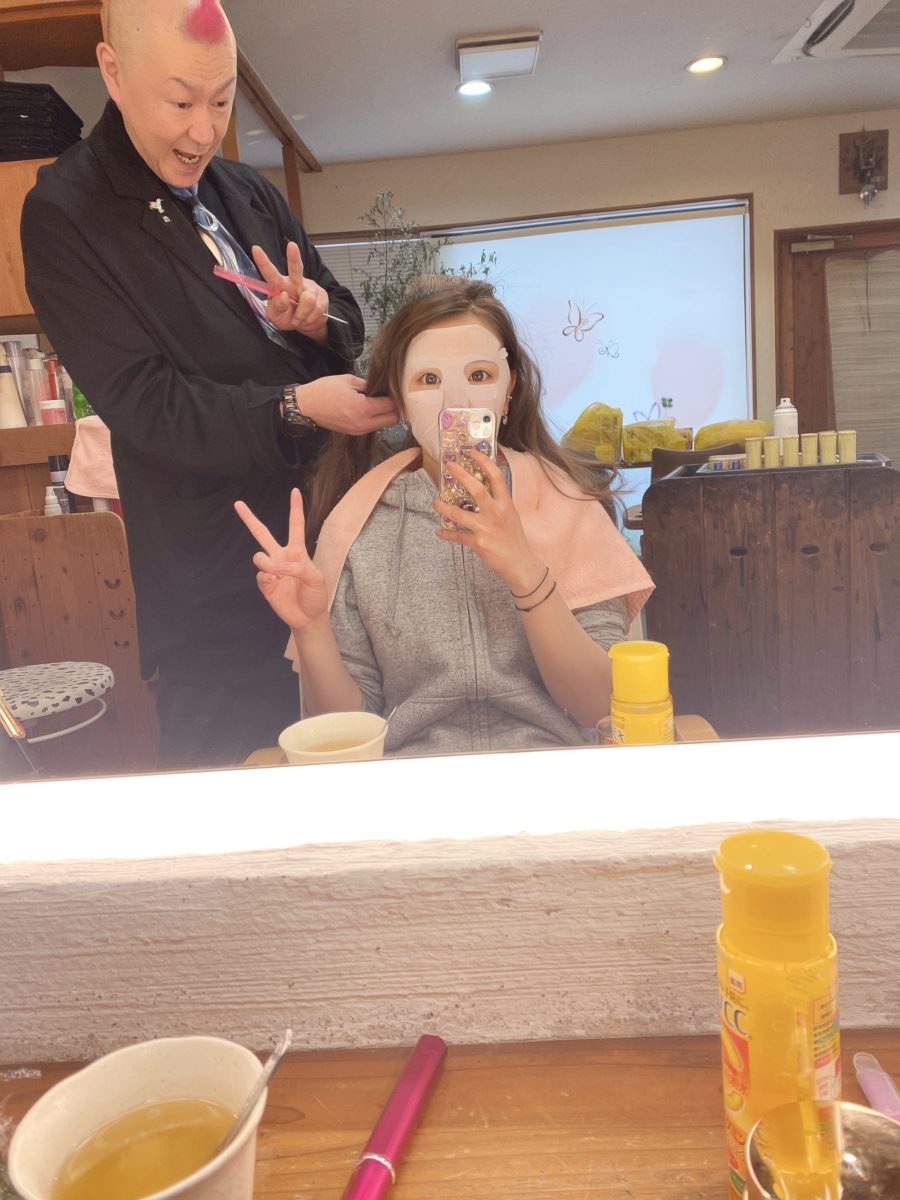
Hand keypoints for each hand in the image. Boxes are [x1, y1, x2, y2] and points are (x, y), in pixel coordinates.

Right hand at [234, 488, 327, 632]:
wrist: (308, 617)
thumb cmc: (316, 595)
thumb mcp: (316, 578)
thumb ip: (299, 568)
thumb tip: (278, 566)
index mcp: (297, 551)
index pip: (295, 525)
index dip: (295, 508)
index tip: (295, 491)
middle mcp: (281, 556)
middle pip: (262, 533)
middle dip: (249, 519)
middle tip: (238, 503)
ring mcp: (271, 569)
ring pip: (258, 556)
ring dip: (267, 564)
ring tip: (277, 574)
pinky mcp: (265, 583)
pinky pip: (259, 574)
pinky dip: (267, 577)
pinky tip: (275, 582)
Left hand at [252, 241, 328, 341]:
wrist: (307, 326)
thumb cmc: (288, 317)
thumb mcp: (276, 317)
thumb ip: (276, 307)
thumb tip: (284, 296)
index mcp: (280, 286)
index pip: (270, 273)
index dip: (263, 262)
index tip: (255, 249)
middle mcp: (295, 282)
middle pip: (296, 269)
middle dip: (294, 257)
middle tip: (292, 246)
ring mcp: (309, 288)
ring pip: (308, 299)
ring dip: (302, 314)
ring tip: (300, 318)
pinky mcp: (322, 295)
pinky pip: (317, 308)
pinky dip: (310, 318)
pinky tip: (308, 317)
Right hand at [296, 374, 397, 433]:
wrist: (306, 406)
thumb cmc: (324, 390)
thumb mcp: (349, 380)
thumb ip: (369, 385)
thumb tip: (382, 387)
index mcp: (363, 408)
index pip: (391, 405)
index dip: (395, 396)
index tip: (393, 388)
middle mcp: (363, 423)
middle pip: (393, 419)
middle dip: (394, 408)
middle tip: (389, 396)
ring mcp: (359, 431)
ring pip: (384, 425)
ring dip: (385, 414)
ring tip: (379, 401)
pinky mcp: (354, 433)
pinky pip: (372, 427)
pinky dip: (376, 419)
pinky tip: (370, 408)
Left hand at [433, 450, 544, 592]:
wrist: (520, 563)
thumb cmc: (514, 538)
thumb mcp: (511, 515)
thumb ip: (498, 502)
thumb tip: (482, 487)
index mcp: (506, 504)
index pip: (496, 477)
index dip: (484, 462)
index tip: (473, 452)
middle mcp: (496, 514)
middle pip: (477, 490)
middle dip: (461, 476)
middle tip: (449, 466)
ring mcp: (486, 529)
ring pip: (459, 514)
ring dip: (444, 508)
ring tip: (435, 502)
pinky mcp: (478, 543)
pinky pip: (458, 536)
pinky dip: (446, 534)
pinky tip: (439, 532)